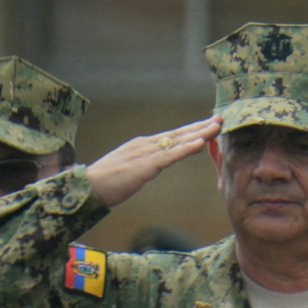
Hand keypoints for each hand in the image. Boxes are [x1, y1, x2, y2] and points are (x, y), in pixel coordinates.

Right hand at [84, 116, 222, 208]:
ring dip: (198, 133)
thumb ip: (146, 164)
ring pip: (177, 142)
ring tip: (216, 127)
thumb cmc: (107, 182)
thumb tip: (157, 164)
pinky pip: (169, 156)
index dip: (192, 130)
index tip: (209, 124)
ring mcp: (144, 153)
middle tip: (220, 119)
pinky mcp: (144, 166)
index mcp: (142, 146)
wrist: (87, 188)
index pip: (172, 136)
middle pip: (178, 134)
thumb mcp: (131, 169)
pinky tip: (200, 143)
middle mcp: (145, 145)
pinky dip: (186, 149)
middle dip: (200, 127)